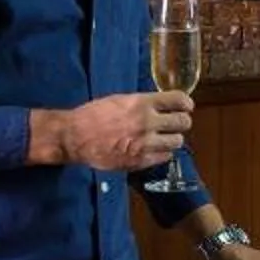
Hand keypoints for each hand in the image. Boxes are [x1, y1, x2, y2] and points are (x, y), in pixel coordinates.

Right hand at [57, 92, 193, 170]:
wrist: (74, 137)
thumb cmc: (91, 116)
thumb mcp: (118, 100)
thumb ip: (141, 104)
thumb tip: (159, 106)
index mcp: (142, 103)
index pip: (179, 100)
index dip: (185, 103)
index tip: (186, 106)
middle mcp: (147, 122)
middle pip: (183, 122)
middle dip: (181, 122)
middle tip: (176, 124)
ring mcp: (145, 143)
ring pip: (177, 141)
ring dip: (173, 139)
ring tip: (164, 138)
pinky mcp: (140, 160)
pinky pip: (165, 157)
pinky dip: (162, 153)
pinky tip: (155, 150)